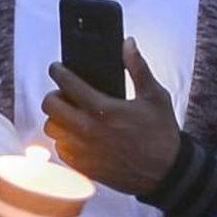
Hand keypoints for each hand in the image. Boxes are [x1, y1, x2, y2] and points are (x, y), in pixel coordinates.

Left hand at [42, 37, 179, 195]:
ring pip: (51, 128)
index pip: (67, 83)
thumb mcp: (154, 96)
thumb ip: (138, 67)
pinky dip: (63, 139)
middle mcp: (88, 130)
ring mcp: (83, 150)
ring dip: (57, 118)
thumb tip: (128, 43)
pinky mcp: (84, 166)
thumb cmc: (161, 133)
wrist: (166, 173)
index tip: (57, 68)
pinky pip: (60, 149)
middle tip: (64, 93)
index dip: (58, 71)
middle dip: (54, 95)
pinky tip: (77, 135)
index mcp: (103, 109)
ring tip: (70, 114)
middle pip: (50, 106)